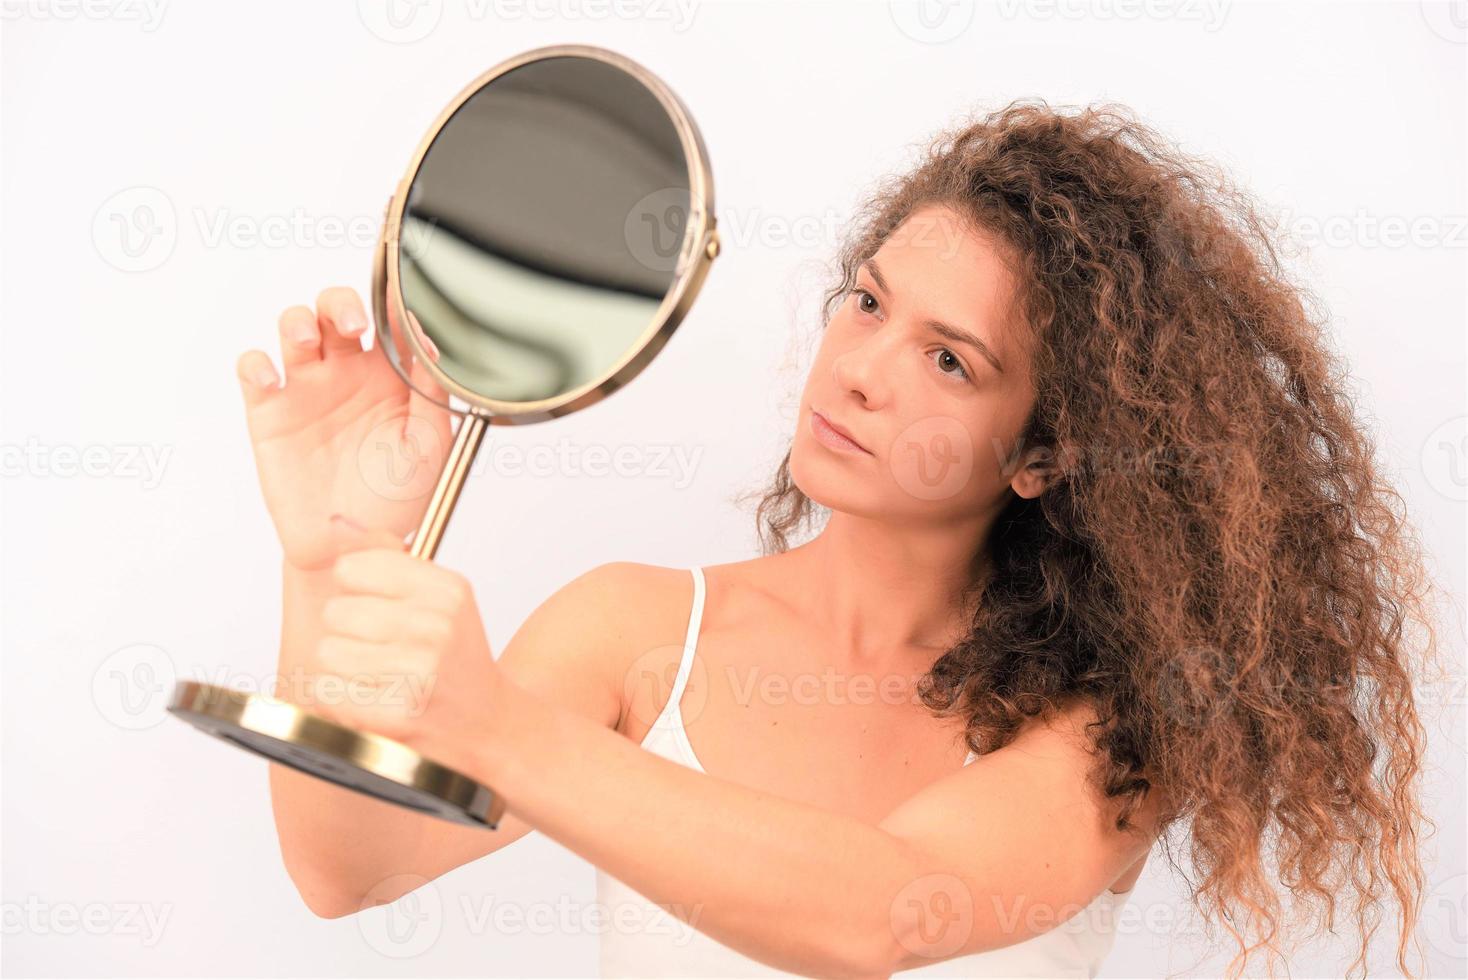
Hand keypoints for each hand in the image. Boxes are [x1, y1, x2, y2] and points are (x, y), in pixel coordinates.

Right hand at [236, 286, 453, 571]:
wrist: (354, 550)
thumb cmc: (397, 500)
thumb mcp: (430, 447)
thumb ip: (432, 394)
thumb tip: (427, 342)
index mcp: (390, 377)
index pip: (387, 322)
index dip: (390, 304)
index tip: (396, 302)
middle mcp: (348, 374)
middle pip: (335, 309)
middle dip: (340, 303)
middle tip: (353, 325)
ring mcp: (307, 390)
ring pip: (295, 327)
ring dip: (297, 320)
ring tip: (306, 338)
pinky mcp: (270, 413)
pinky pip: (254, 370)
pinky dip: (256, 364)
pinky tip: (271, 379)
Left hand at [307, 516, 501, 776]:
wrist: (491, 726)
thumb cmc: (457, 662)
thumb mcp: (440, 599)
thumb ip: (388, 558)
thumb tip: (337, 523)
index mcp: (448, 589)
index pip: (354, 567)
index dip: (357, 591)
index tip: (380, 610)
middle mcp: (438, 624)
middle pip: (336, 612)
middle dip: (349, 634)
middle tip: (382, 652)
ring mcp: (419, 669)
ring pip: (328, 652)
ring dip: (345, 671)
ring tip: (380, 678)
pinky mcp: (399, 712)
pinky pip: (330, 691)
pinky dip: (344, 700)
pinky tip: (376, 702)